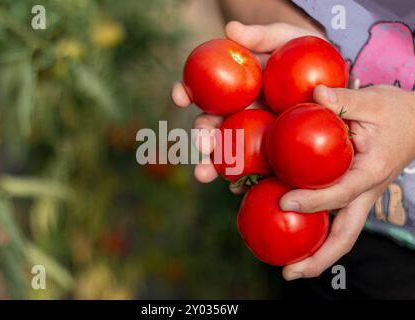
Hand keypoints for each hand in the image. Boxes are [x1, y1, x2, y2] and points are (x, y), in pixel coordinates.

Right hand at [171, 21, 323, 190]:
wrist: (333, 79)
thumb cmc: (306, 53)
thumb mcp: (288, 38)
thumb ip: (261, 35)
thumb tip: (230, 28)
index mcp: (233, 88)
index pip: (203, 90)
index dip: (187, 91)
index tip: (180, 94)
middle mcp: (236, 113)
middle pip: (210, 126)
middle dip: (201, 136)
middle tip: (202, 144)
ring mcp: (252, 135)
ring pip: (226, 151)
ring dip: (211, 164)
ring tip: (205, 175)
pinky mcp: (270, 153)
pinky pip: (253, 168)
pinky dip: (242, 179)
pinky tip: (238, 187)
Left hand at [281, 84, 414, 279]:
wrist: (414, 123)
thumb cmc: (395, 113)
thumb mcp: (372, 102)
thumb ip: (344, 99)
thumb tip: (315, 93)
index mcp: (370, 172)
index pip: (341, 192)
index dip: (314, 200)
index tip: (285, 203)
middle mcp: (363, 193)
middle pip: (344, 235)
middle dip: (319, 259)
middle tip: (288, 273)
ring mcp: (357, 198)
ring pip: (338, 234)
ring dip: (314, 254)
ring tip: (285, 269)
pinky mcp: (349, 194)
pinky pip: (331, 218)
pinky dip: (312, 231)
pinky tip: (286, 230)